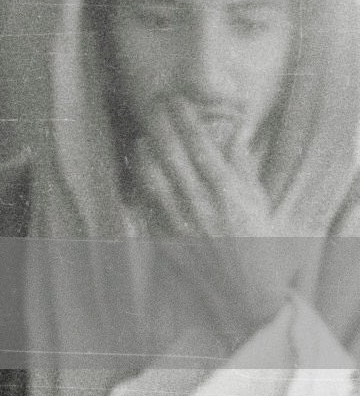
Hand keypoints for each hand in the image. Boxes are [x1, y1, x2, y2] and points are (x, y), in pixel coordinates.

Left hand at [133, 100, 292, 326]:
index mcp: (229, 195)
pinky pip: (145, 205)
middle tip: (154, 104)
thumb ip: (244, 169)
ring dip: (144, 152)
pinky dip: (139, 183)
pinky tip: (136, 167)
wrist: (245, 294)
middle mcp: (201, 207)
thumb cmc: (258, 245)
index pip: (201, 147)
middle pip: (173, 156)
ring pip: (152, 178)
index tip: (177, 100)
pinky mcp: (164, 240)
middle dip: (161, 125)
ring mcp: (179, 224)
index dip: (186, 120)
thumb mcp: (259, 204)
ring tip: (142, 134)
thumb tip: (233, 136)